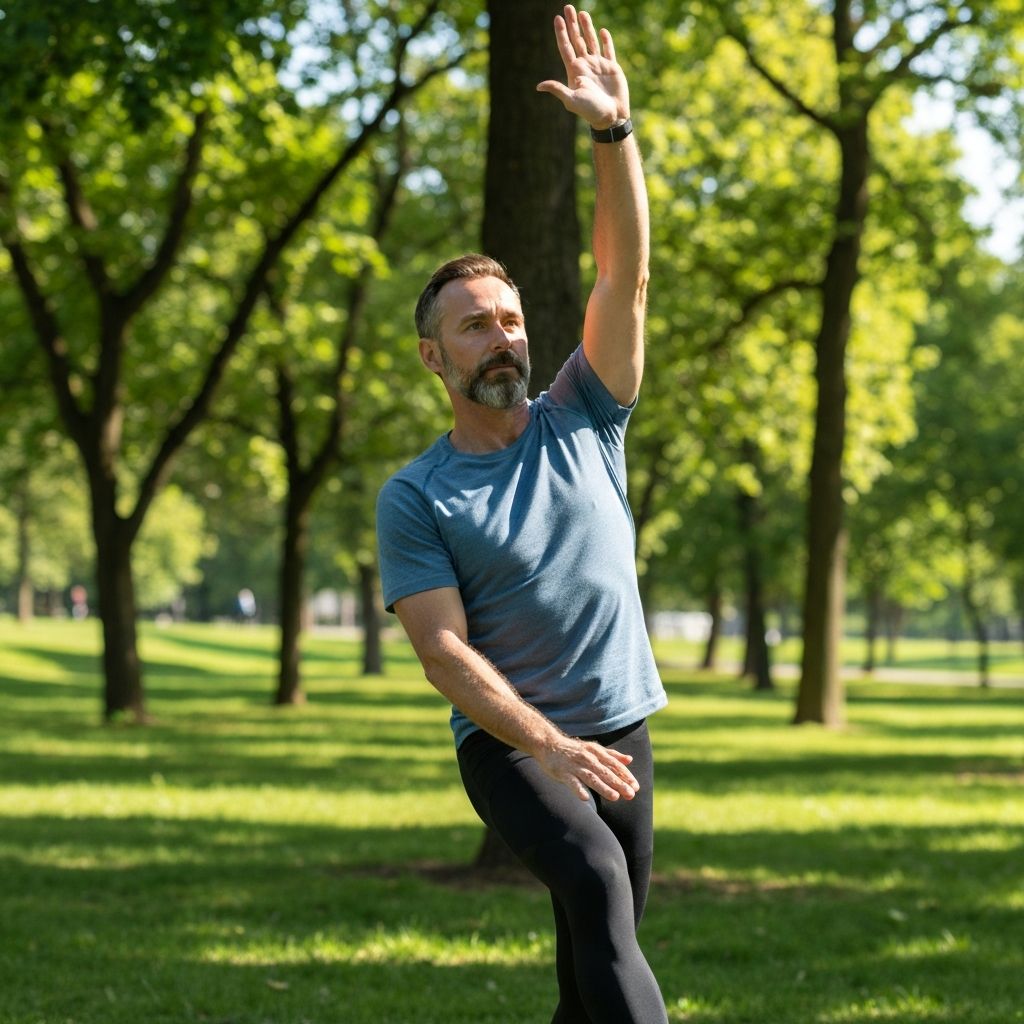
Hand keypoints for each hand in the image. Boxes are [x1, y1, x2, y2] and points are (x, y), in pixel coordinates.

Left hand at [536, 5, 629, 129]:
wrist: (611, 117)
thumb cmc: (590, 111)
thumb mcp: (572, 100)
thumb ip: (558, 89)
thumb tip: (539, 86)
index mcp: (574, 71)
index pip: (566, 47)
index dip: (561, 33)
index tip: (557, 18)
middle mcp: (585, 66)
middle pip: (577, 40)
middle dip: (572, 25)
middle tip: (568, 8)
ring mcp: (598, 65)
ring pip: (591, 41)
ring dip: (587, 27)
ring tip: (582, 13)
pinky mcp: (611, 68)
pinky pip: (608, 50)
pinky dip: (606, 40)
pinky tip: (602, 31)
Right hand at [536, 735, 639, 801]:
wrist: (548, 744)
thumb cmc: (573, 750)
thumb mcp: (593, 749)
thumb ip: (611, 755)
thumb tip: (629, 759)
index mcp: (596, 752)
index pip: (614, 765)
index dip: (625, 775)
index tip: (636, 787)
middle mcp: (587, 758)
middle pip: (605, 772)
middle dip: (618, 783)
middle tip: (631, 794)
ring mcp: (574, 765)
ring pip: (591, 777)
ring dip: (603, 787)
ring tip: (615, 797)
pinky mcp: (562, 772)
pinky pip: (571, 782)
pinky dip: (578, 789)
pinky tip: (585, 798)